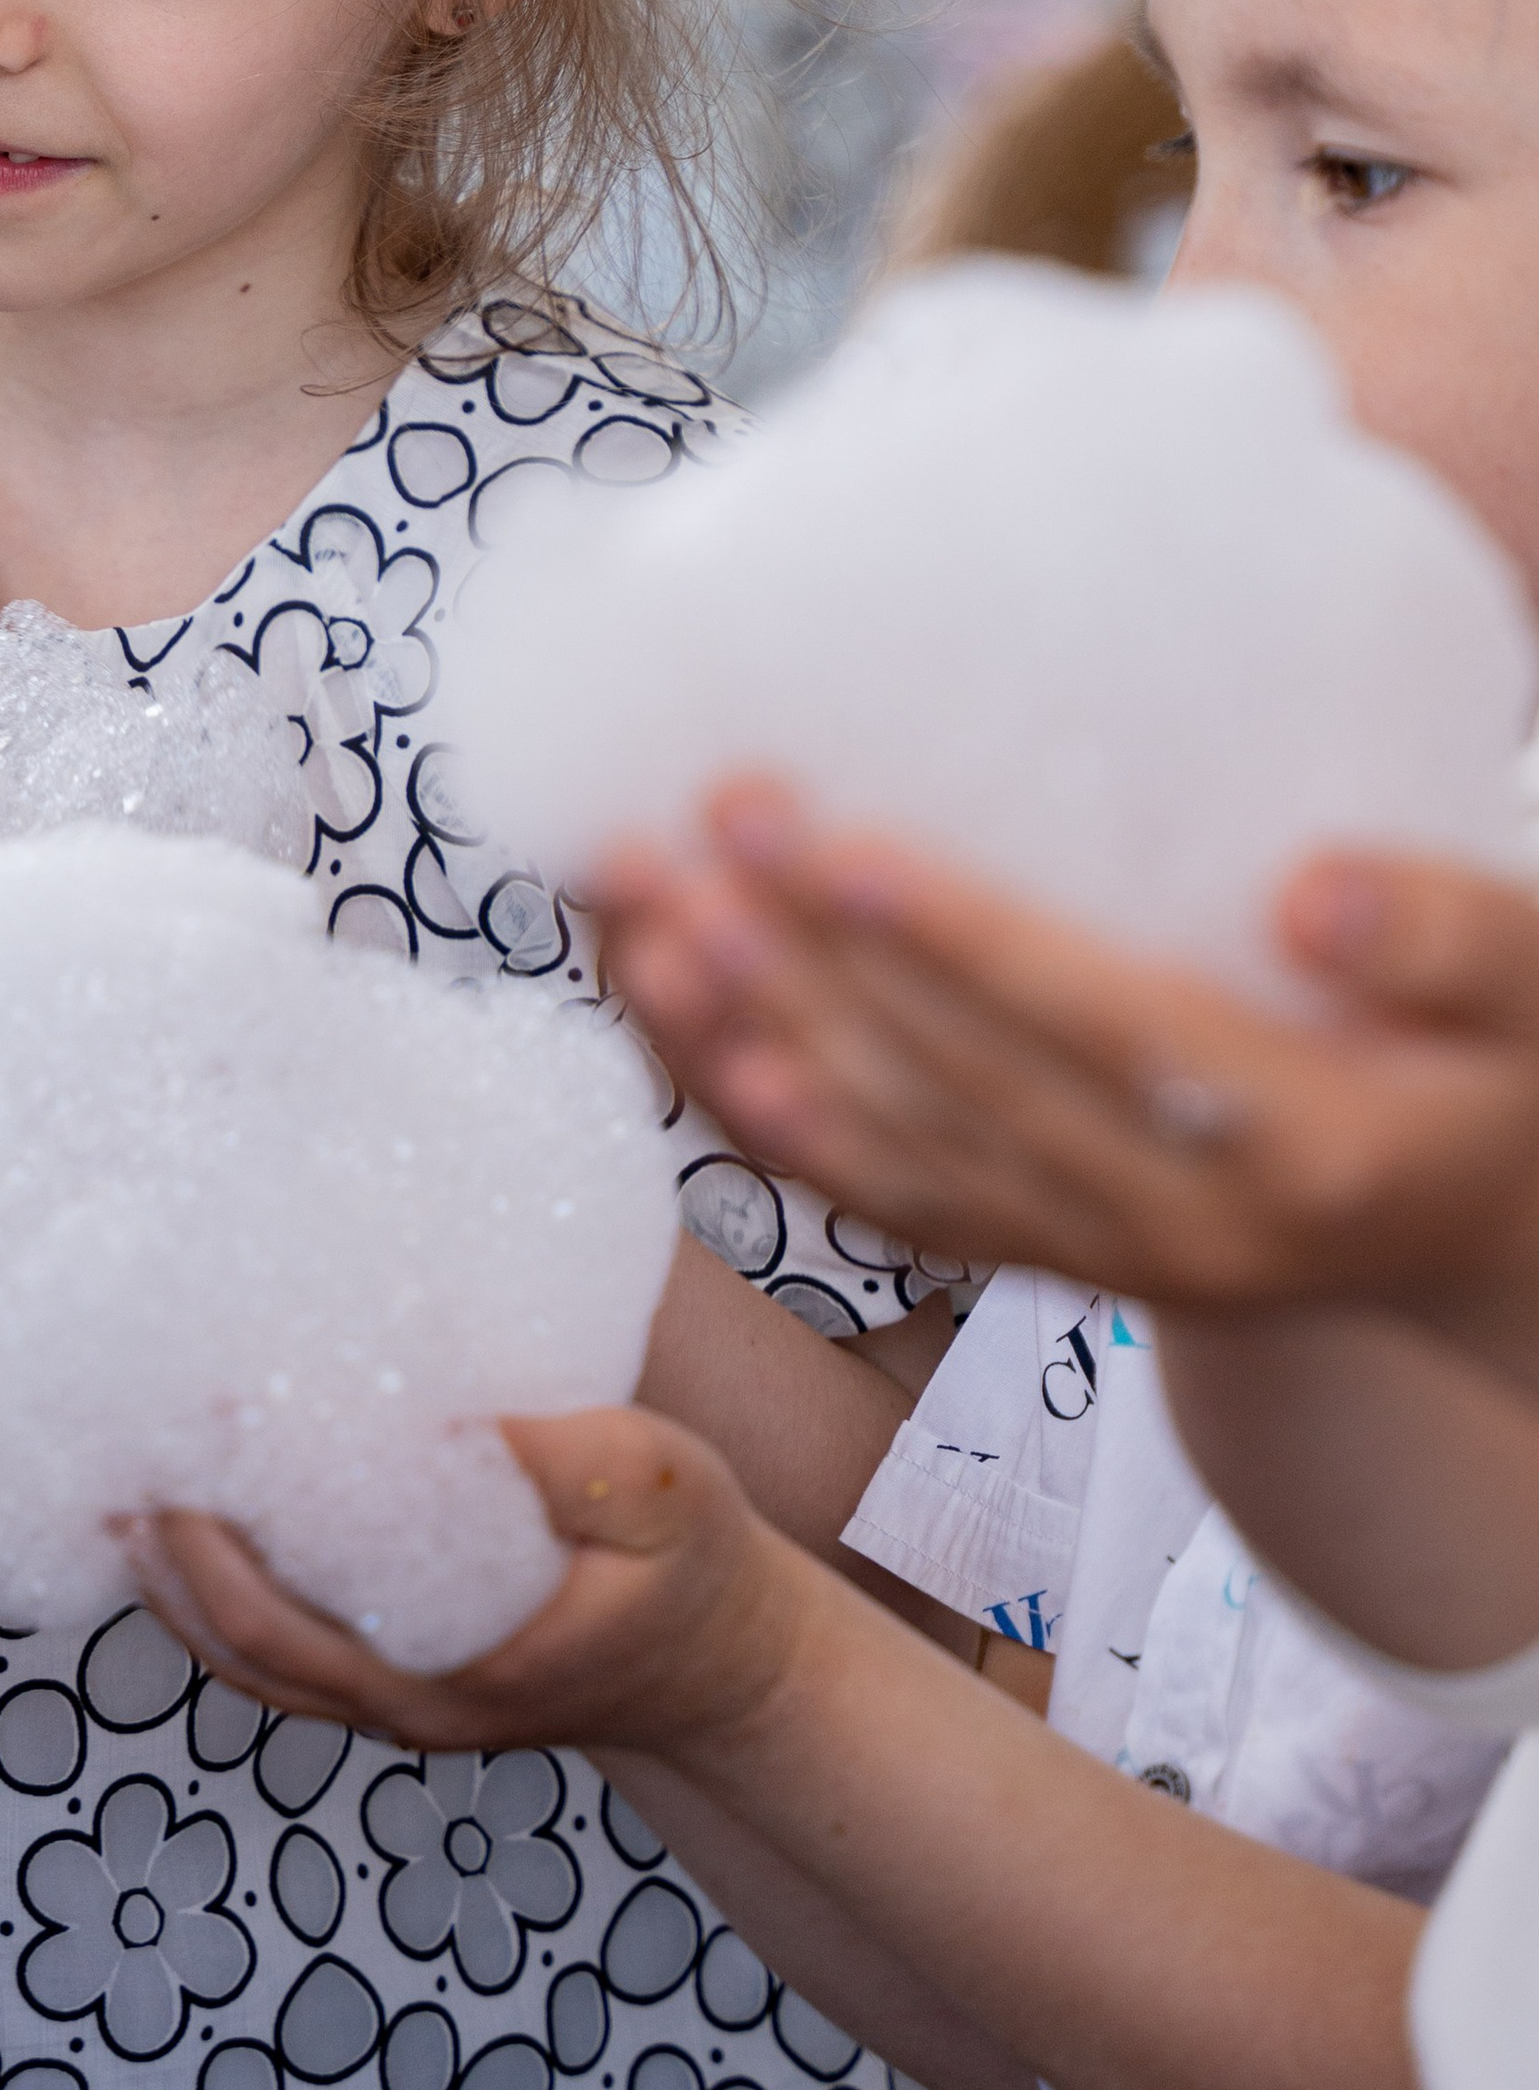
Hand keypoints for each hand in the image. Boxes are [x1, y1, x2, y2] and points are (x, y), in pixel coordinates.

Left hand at [130, 1406, 793, 1759]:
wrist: (727, 1674)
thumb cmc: (696, 1570)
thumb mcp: (662, 1489)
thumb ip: (562, 1456)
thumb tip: (442, 1412)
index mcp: (466, 1664)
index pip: (301, 1613)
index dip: (225, 1532)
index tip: (188, 1427)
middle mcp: (411, 1707)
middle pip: (248, 1646)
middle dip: (173, 1550)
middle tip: (124, 1445)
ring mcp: (400, 1711)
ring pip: (251, 1665)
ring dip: (176, 1582)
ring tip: (117, 1489)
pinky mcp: (400, 1690)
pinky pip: (280, 1664)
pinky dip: (216, 1606)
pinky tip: (184, 1539)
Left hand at [596, 786, 1538, 1330]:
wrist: (1486, 1241)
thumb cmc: (1504, 1064)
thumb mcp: (1537, 985)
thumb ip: (1446, 931)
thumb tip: (1311, 890)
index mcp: (1309, 1150)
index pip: (1103, 1035)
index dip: (966, 948)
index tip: (840, 847)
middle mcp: (1182, 1232)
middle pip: (957, 1093)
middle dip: (807, 961)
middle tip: (694, 827)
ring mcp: (1098, 1261)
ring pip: (886, 1151)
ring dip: (745, 1028)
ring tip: (640, 903)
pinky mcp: (1038, 1261)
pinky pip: (872, 1195)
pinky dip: (758, 1112)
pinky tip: (669, 1013)